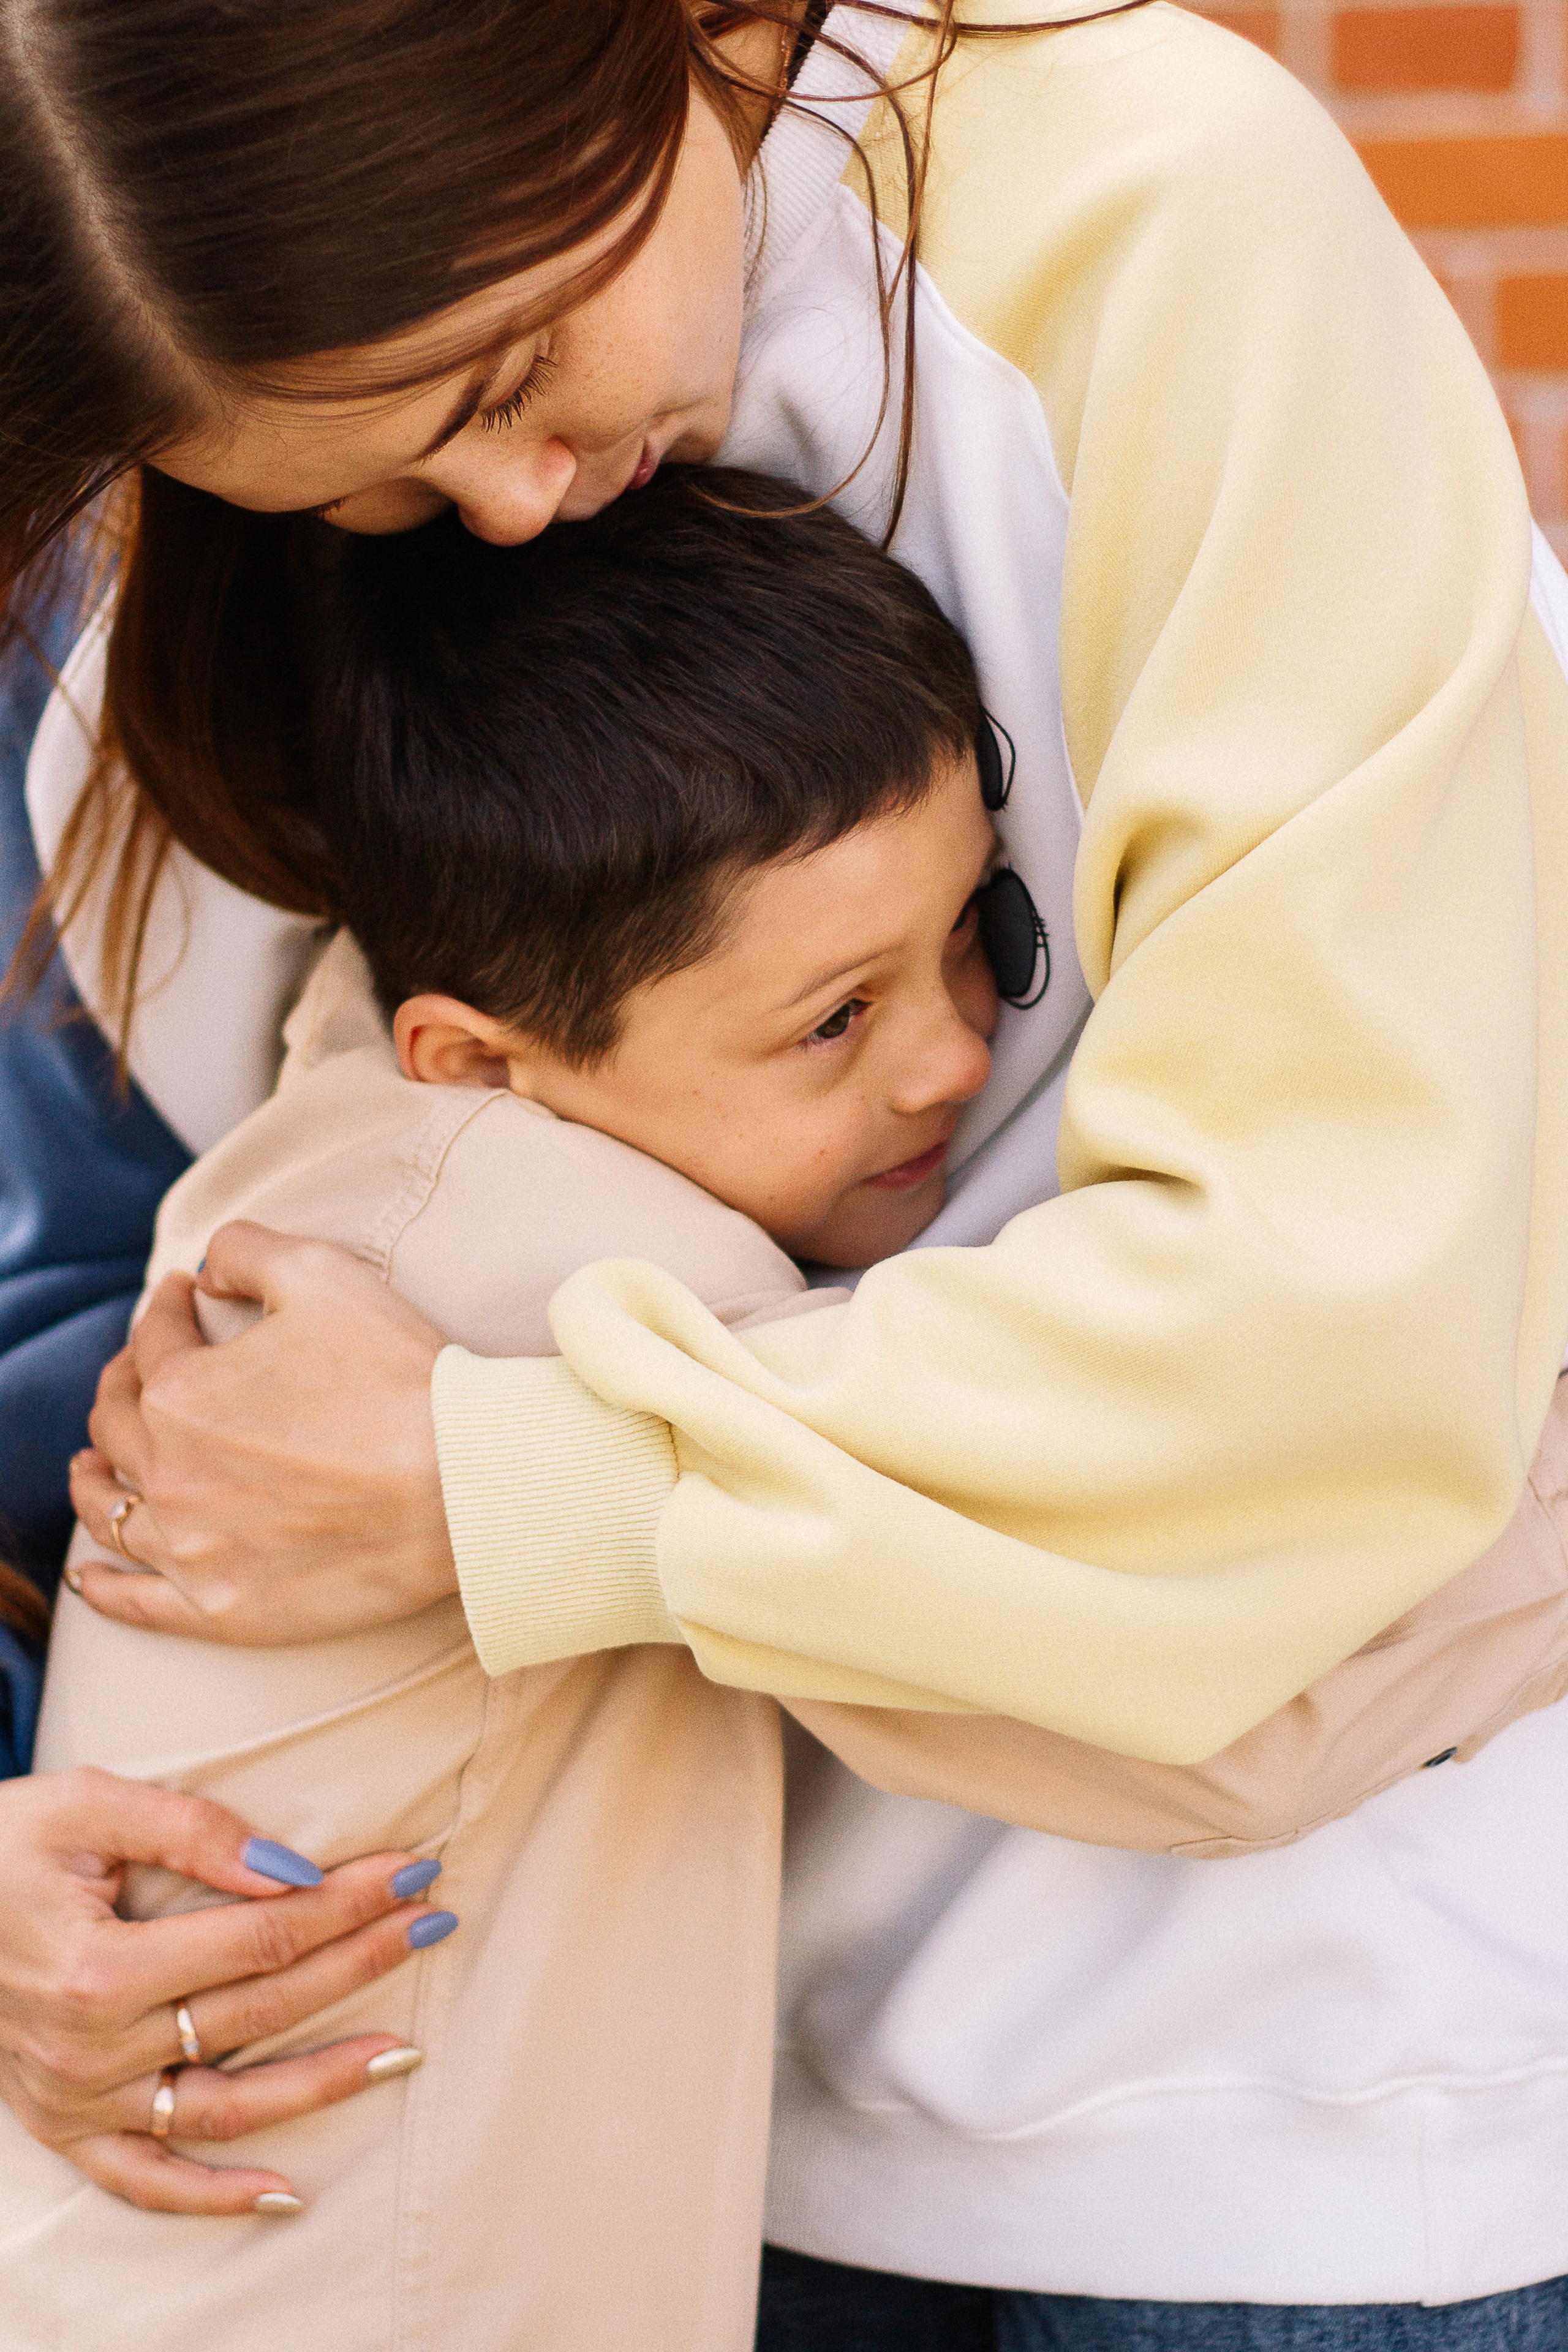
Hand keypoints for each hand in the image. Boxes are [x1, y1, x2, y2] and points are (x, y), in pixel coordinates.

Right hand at [0, 1767, 454, 2213]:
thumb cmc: (4, 1844)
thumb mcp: (85, 1805)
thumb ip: (189, 1834)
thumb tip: (290, 1869)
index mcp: (98, 1968)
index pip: (257, 1940)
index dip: (343, 1905)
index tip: (413, 1872)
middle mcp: (91, 2049)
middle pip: (257, 2013)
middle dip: (357, 1963)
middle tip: (432, 1921)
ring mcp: (79, 2100)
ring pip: (222, 2110)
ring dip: (320, 2085)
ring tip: (404, 2052)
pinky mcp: (66, 2127)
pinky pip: (146, 2181)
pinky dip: (214, 2197)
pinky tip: (287, 2193)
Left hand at [69, 1221, 457, 1643]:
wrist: (467, 1485)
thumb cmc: (401, 1377)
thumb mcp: (323, 1273)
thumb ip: (247, 1250)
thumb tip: (205, 1271)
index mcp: (181, 1393)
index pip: (155, 1340)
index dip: (168, 1309)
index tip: (186, 1297)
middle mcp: (170, 1473)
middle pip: (118, 1424)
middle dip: (124, 1384)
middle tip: (140, 1371)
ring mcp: (193, 1548)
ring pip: (112, 1512)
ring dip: (93, 1479)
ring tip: (90, 1465)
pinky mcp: (223, 1607)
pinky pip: (138, 1603)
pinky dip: (105, 1588)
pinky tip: (91, 1577)